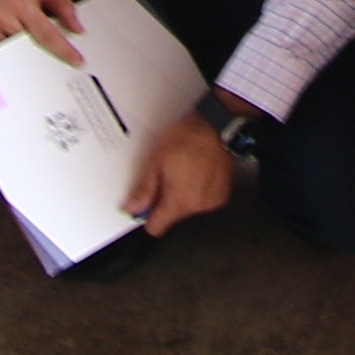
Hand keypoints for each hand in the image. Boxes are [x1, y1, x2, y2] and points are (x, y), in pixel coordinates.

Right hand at [0, 0, 83, 62]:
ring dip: (22, 52)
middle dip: (42, 54)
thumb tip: (77, 28)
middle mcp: (3, 19)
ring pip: (14, 56)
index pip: (47, 35)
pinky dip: (7, 52)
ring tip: (18, 31)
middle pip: (30, 49)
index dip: (64, 51)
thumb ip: (63, 6)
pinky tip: (6, 35)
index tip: (76, 61)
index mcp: (21, 5)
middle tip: (45, 48)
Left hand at [123, 108, 239, 234]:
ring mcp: (212, 202)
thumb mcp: (157, 161)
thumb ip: (144, 190)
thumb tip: (132, 207)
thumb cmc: (189, 139)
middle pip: (173, 217)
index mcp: (178, 201)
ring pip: (189, 209)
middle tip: (167, 177)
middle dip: (166, 201)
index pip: (156, 228)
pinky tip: (198, 173)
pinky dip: (198, 191)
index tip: (145, 207)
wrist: (217, 126)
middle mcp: (197, 207)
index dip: (147, 218)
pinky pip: (203, 201)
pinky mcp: (222, 195)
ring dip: (183, 196)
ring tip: (185, 171)